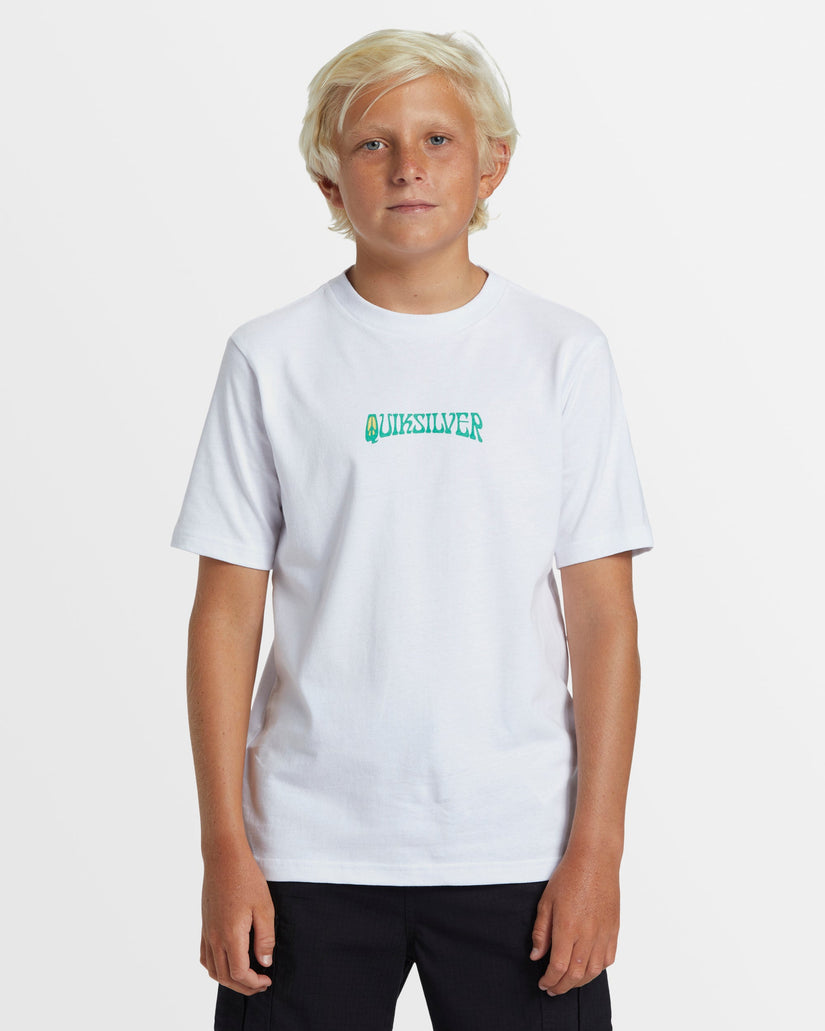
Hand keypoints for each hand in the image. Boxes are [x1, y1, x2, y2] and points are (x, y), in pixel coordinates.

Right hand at [200, 847, 275, 995]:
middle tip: (260, 985)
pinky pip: (205, 956)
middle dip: (244, 987)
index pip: (239, 973)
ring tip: (247, 977)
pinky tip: (228, 962)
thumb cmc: (246, 878)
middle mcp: (215, 938)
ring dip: (229, 980)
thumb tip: (265, 962)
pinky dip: (216, 967)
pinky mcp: (204, 925)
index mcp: (231, 935)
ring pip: (213, 969)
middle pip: (225, 977)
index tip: (267, 980)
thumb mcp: (265, 907)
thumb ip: (265, 938)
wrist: (223, 857)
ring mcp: (207, 932)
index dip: (254, 983)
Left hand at [529, 845, 619, 995]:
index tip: (543, 983)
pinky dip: (597, 970)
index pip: (558, 967)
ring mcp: (603, 934)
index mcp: (567, 928)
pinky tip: (587, 969)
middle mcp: (587, 935)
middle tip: (552, 989)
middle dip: (562, 986)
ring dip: (579, 982)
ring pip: (593, 971)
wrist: (595, 860)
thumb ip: (541, 932)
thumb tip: (536, 956)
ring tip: (568, 982)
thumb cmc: (569, 876)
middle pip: (575, 974)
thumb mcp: (546, 901)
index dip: (550, 980)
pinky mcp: (614, 930)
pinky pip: (608, 959)